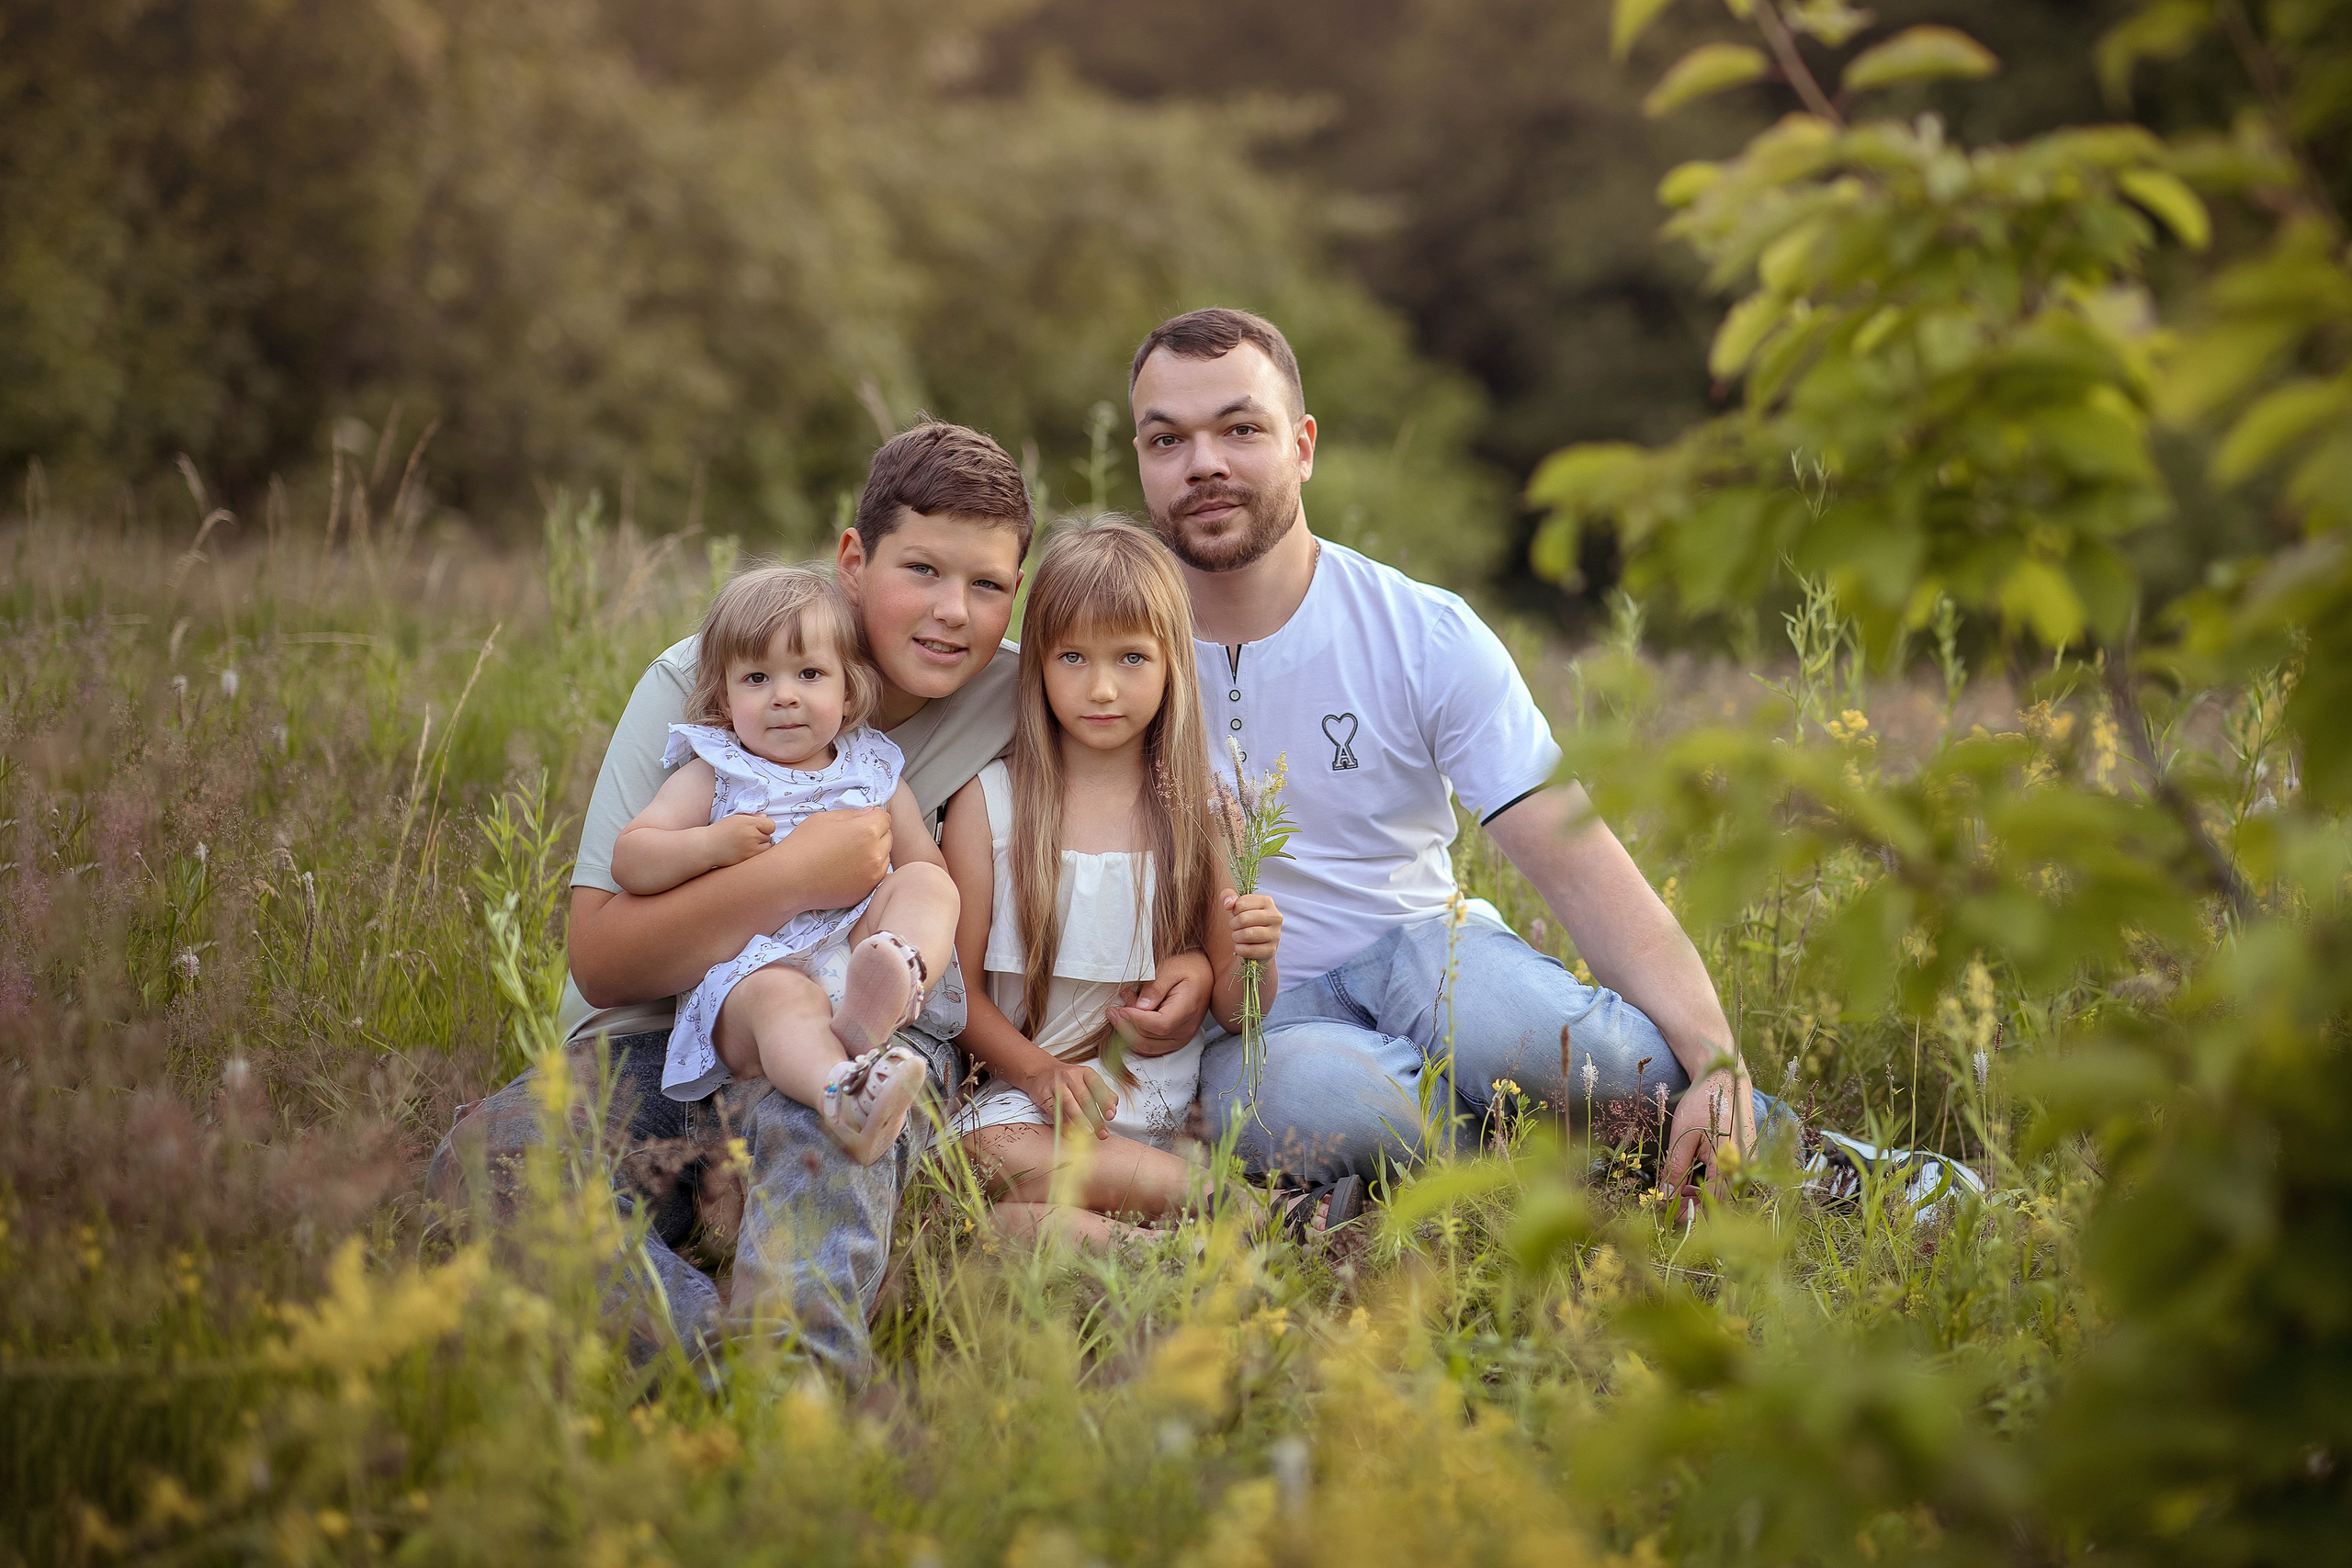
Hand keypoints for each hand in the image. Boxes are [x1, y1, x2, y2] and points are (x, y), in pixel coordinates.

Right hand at [706, 812, 777, 867]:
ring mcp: (750, 849)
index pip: (771, 825)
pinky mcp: (747, 859)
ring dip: (761, 846)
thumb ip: (752, 817)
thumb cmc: (719, 832)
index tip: (760, 828)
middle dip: (762, 836)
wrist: (707, 847)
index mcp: (748, 823)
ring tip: (749, 844)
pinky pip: (760, 857)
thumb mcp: (735, 819)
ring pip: (767, 847)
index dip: (766, 826)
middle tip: (750, 837)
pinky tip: (747, 851)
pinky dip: (757, 854)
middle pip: (768, 836)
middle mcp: (751, 835)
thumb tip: (765, 818)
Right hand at [780, 807, 892, 902]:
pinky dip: (869, 870)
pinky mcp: (867, 891)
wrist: (789, 880)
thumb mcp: (825, 818)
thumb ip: (852, 814)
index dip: (873, 816)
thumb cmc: (803, 845)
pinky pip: (877, 875)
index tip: (861, 821)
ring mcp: (873, 875)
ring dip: (874, 853)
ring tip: (850, 855)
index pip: (884, 817)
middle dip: (876, 834)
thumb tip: (870, 813)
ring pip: (885, 857)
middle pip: (887, 837)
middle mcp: (875, 853)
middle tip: (854, 838)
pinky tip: (849, 870)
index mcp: (866, 830)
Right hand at [1018, 1060, 1117, 1138]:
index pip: (1097, 1086)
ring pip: (1069, 1103)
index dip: (1105, 1101)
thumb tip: (1113, 1109)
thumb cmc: (1070, 1080)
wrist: (1042, 1072)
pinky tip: (1069, 1132)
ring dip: (1079, 1120)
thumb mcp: (1088, 1081)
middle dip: (1095, 1117)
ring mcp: (1056, 1085)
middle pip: (1084, 1098)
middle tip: (1102, 1132)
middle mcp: (1071, 1076)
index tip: (1110, 1116)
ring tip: (1088, 1132)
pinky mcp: (1044, 1094)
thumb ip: (1103, 1093)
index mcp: (1086, 1073)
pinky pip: (1054, 1110)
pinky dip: (1062, 1123)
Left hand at [1108, 949, 1212, 1056]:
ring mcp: (1180, 1039)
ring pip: (1146, 1047)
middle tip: (1115, 1006)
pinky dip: (1134, 1039)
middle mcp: (1185, 1030)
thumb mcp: (1171, 969)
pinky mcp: (1173, 1042)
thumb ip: (1156, 987)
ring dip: (1127, 1033)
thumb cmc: (1188, 969)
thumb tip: (1140, 1006)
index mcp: (1187, 1010)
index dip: (1137, 1020)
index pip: (1160, 1025)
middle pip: (1149, 1039)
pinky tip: (1127, 1023)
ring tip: (1119, 1011)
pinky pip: (1149, 1049)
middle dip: (1126, 1025)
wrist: (1203, 976)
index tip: (1121, 1008)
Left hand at [1223, 891, 1280, 964]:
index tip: (1237, 914)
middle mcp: (1275, 916)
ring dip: (1236, 937)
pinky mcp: (1271, 950)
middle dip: (1233, 924)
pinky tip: (1242, 946)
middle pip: (1243, 919)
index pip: (1241, 904)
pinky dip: (1239, 949)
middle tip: (1234, 927)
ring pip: (1246, 935)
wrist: (1256, 942)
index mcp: (1267, 901)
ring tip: (1238, 936)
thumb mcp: (1236, 905)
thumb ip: (1228, 896)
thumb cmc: (1245, 920)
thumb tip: (1228, 904)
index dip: (1233, 911)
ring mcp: (1275, 934)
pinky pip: (1248, 950)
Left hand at [1662, 1064, 1756, 1216]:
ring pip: (1725, 1193)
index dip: (1691, 1212)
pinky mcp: (1746, 1159)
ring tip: (1679, 1188)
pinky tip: (1693, 1179)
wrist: (1724, 1082)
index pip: (1712, 1202)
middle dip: (1695, 1206)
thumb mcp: (1682, 1136)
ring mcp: (1748, 1164)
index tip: (1669, 1212)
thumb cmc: (1702, 1104)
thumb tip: (1666, 1197)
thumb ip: (1675, 1169)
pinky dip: (1711, 1185)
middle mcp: (1744, 1166)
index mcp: (1728, 1162)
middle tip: (1670, 1201)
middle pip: (1721, 1202)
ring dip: (1702, 1197)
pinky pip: (1728, 1182)